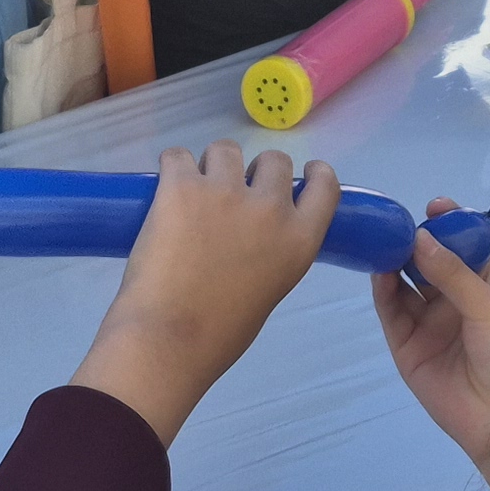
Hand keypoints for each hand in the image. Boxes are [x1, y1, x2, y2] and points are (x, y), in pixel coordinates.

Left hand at [72, 143, 339, 443]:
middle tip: (229, 195)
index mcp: (299, 241)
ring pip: (225, 150)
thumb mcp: (269, 291)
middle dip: (253, 172)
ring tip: (192, 194)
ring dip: (211, 167)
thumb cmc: (219, 335)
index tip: (303, 171)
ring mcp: (225, 192)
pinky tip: (163, 189)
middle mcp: (270, 209)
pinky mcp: (182, 186)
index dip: (314, 173)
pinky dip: (172, 167)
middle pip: (273, 160)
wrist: (168, 339)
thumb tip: (248, 241)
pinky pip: (177, 156)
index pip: (325, 187)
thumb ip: (271, 256)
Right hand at [372, 197, 489, 490]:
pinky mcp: (408, 347)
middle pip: (430, 261)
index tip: (434, 206)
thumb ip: (452, 273)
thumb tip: (419, 237)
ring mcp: (430, 323)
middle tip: (398, 221)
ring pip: (406, 284)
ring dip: (395, 262)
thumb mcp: (489, 307)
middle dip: (415, 240)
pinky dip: (384, 291)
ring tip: (383, 241)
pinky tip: (379, 271)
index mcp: (488, 286)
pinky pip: (392, 313)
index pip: (467, 246)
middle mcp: (457, 301)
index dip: (451, 225)